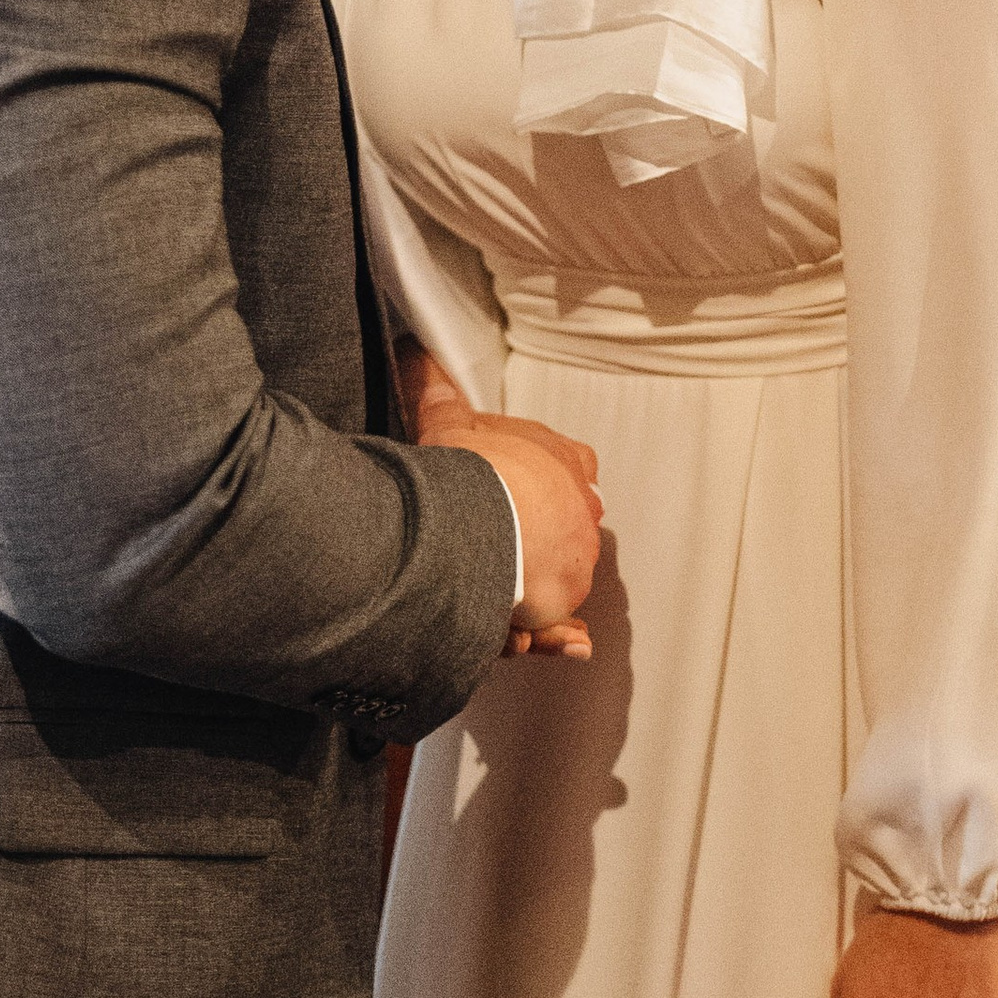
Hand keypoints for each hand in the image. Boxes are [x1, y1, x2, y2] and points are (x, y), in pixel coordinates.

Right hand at [398, 345, 600, 651]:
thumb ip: (438, 398)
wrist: (482, 522)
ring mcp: (574, 563)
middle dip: (539, 543)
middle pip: (564, 529)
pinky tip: (549, 641)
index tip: (516, 487)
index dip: (542, 479)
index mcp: (566, 463)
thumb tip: (418, 356)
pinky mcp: (560, 606)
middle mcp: (579, 514)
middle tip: (501, 550)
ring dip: (537, 593)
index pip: (571, 466)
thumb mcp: (449, 427)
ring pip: (557, 581)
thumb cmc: (471, 473)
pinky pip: (555, 626)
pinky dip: (554, 637)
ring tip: (505, 601)